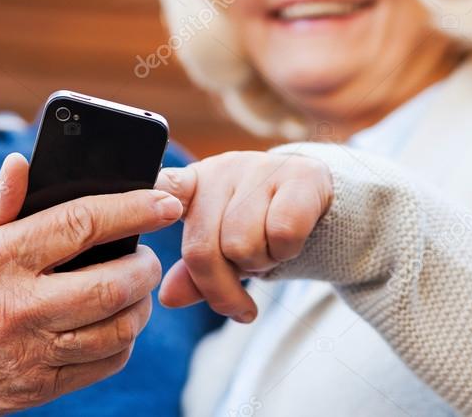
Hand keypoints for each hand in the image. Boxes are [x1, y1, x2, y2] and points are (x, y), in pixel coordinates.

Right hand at [0, 153, 183, 415]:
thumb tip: (23, 163)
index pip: (80, 224)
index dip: (132, 209)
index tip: (164, 201)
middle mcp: (15, 307)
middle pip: (111, 283)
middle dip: (145, 264)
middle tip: (147, 252)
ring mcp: (27, 353)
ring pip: (115, 330)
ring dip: (140, 305)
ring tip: (134, 286)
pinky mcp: (34, 388)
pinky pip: (101, 366)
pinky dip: (122, 342)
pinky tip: (114, 323)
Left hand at [154, 151, 332, 322]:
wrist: (317, 197)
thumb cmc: (258, 224)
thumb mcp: (223, 248)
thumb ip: (195, 272)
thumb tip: (168, 298)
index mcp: (194, 184)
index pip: (165, 187)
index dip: (154, 205)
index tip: (162, 220)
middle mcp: (222, 170)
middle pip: (202, 248)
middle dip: (221, 288)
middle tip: (239, 302)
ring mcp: (260, 169)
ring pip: (242, 244)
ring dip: (258, 265)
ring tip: (266, 254)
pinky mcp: (299, 177)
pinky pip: (282, 234)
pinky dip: (286, 252)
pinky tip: (288, 245)